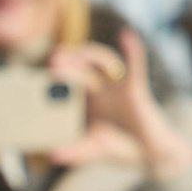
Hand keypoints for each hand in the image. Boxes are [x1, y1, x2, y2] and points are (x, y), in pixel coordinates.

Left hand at [43, 32, 191, 180]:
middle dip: (69, 63)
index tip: (40, 77)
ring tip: (76, 54)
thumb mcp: (94, 150)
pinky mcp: (136, 90)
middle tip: (53, 60)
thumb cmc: (121, 148)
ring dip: (89, 55)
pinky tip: (125, 36)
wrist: (151, 155)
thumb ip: (75, 152)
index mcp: (89, 102)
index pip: (70, 84)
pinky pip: (136, 66)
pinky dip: (133, 50)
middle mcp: (102, 90)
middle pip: (83, 69)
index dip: (57, 78)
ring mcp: (118, 88)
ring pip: (104, 62)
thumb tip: (52, 153)